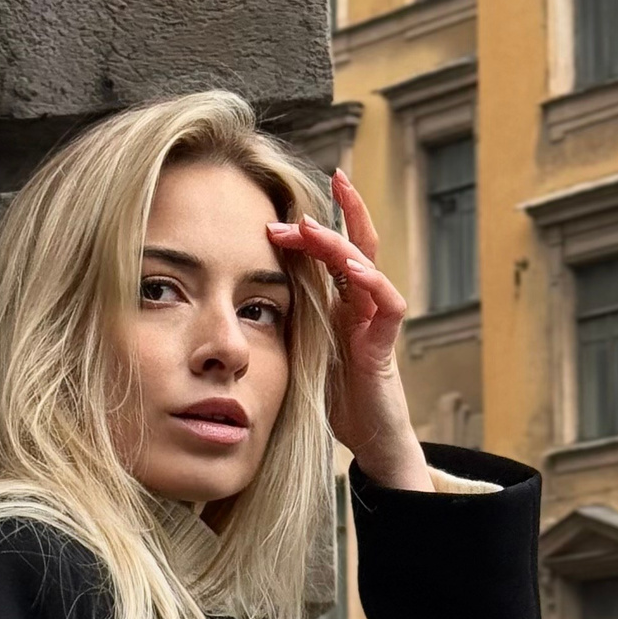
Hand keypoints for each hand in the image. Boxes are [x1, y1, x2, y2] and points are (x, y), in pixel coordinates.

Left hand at [267, 169, 431, 491]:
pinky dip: (371, 282)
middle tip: (322, 180)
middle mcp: (360, 303)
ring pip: (367, 265)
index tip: (273, 215)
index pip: (328, 252)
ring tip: (314, 225)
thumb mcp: (296, 351)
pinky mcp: (386, 346)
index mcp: (339, 302)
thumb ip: (279, 322)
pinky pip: (387, 304)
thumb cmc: (332, 396)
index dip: (307, 229)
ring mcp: (375, 321)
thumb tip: (230, 305)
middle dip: (341, 209)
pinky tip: (352, 268)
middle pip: (355, 242)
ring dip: (340, 241)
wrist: (366, 438)